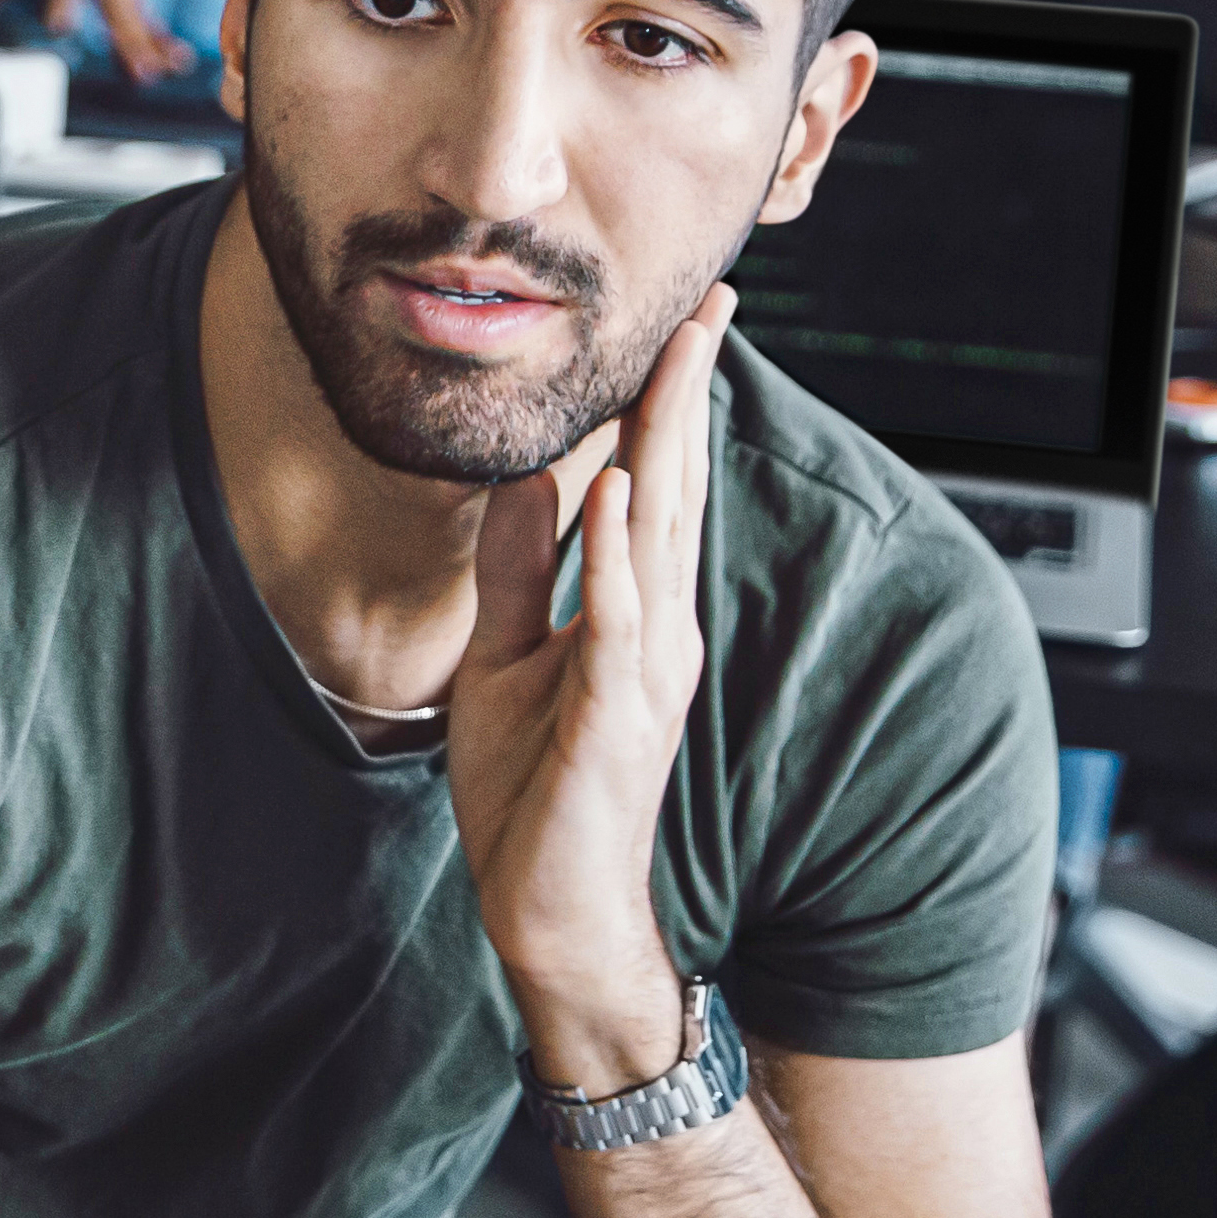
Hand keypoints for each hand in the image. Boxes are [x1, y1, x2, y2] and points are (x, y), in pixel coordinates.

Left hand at [446, 286, 730, 1092]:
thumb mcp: (506, 657)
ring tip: (677, 363)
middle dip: (688, 396)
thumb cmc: (532, 796)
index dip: (666, 404)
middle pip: (678, 489)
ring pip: (663, 539)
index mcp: (635, 615)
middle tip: (710, 304)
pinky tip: (623, 493)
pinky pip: (617, 620)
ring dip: (668, 447)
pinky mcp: (613, 714)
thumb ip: (518, 571)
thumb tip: (523, 479)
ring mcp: (644, 672)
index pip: (657, 488)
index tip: (684, 321)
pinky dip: (620, 553)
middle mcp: (657, 631)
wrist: (547, 912)